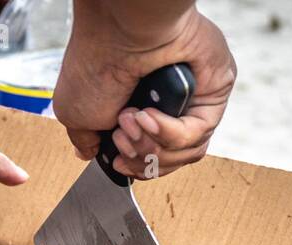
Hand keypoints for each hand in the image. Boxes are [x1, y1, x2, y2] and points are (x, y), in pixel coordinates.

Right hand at [52, 3, 234, 177]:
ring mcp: (196, 100)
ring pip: (186, 151)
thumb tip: (90, 155)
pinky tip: (148, 116)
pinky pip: (198, 133)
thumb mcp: (76, 113)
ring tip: (131, 124)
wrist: (116, 30)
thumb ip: (88, 140)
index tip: (118, 162)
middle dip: (142, 158)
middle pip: (170, 158)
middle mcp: (172, 105)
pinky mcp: (214, 92)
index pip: (153, 155)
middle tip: (121, 139)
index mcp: (144, 108)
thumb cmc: (96, 62)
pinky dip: (169, 133)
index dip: (137, 167)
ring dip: (153, 147)